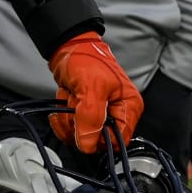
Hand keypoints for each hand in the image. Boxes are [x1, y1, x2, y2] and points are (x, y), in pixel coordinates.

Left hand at [47, 32, 143, 152]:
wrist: (67, 47)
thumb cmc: (86, 59)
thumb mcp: (91, 87)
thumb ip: (91, 118)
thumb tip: (88, 145)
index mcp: (129, 107)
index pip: (119, 140)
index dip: (100, 138)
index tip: (85, 126)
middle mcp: (117, 113)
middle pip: (97, 140)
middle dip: (79, 123)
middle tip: (77, 102)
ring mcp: (100, 114)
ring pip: (80, 136)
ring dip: (68, 118)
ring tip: (72, 96)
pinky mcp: (84, 114)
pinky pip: (70, 129)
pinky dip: (62, 116)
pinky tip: (66, 99)